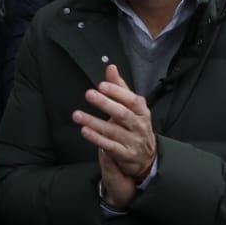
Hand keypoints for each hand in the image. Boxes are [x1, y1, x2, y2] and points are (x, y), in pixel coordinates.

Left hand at [72, 65, 156, 210]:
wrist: (147, 157)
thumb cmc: (136, 126)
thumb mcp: (132, 107)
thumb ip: (120, 87)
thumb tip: (111, 67)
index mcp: (142, 111)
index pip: (131, 100)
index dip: (117, 92)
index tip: (102, 85)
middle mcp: (139, 125)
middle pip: (122, 114)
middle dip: (105, 104)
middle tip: (89, 94)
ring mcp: (132, 141)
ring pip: (113, 130)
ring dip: (94, 122)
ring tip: (78, 115)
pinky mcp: (124, 154)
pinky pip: (109, 146)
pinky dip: (96, 138)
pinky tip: (85, 130)